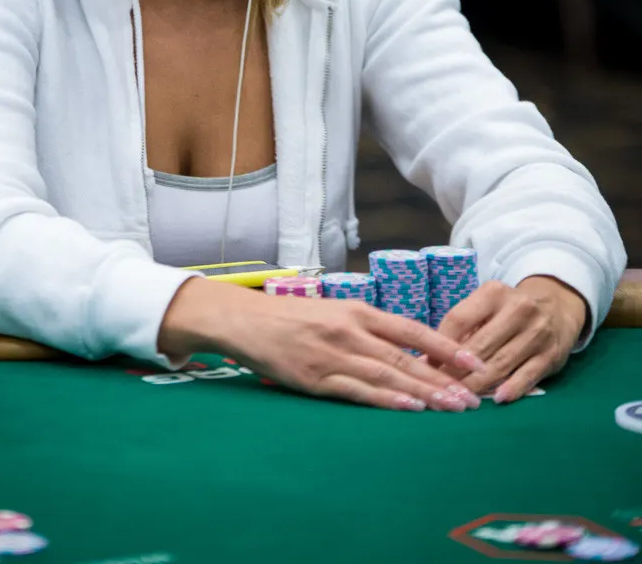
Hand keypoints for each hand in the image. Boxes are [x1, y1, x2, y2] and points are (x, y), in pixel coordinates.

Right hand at [160, 278, 486, 411]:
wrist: (245, 320)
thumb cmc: (290, 318)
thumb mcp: (332, 312)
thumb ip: (365, 328)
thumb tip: (405, 350)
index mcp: (357, 310)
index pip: (411, 329)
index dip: (445, 346)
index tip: (473, 361)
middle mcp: (350, 329)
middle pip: (406, 357)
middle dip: (443, 379)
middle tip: (473, 398)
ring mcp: (333, 354)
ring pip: (388, 375)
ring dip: (424, 393)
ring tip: (452, 407)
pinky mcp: (316, 377)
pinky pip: (358, 390)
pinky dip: (387, 399)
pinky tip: (409, 408)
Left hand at [436, 275, 587, 403]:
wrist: (558, 304)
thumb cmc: (510, 308)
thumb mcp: (488, 305)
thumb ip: (464, 328)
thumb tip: (428, 358)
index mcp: (494, 293)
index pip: (459, 319)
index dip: (441, 344)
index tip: (427, 363)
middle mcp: (517, 309)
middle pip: (479, 345)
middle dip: (456, 370)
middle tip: (440, 388)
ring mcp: (537, 333)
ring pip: (501, 363)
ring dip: (478, 384)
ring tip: (460, 398)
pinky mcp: (551, 355)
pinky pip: (527, 376)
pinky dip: (511, 389)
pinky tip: (497, 398)